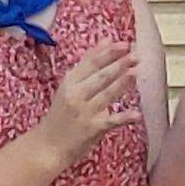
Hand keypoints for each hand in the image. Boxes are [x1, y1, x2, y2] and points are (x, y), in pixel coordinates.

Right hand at [32, 39, 140, 171]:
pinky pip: (111, 121)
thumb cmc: (62, 114)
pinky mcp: (92, 129)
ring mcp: (84, 112)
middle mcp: (76, 95)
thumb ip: (89, 64)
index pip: (91, 63)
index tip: (124, 44)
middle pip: (100, 76)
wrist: (48, 145)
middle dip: (119, 64)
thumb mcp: (70, 86)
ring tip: (135, 71)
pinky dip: (124, 118)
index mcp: (70, 82)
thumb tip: (107, 40)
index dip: (109, 52)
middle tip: (135, 54)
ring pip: (106, 95)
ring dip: (122, 83)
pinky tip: (136, 114)